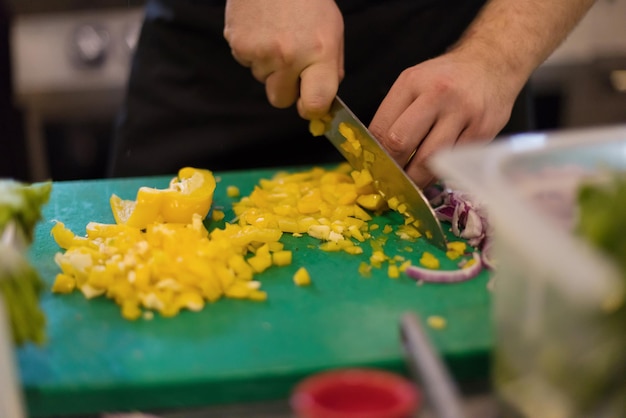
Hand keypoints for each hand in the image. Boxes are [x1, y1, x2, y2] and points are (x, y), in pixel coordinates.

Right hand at [224, 0, 344, 118]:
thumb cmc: (307, 1)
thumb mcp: (332, 32)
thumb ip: (330, 69)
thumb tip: (321, 103)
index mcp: (320, 53)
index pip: (315, 103)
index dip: (312, 108)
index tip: (310, 103)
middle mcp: (289, 57)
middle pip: (282, 100)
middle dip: (286, 87)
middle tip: (291, 60)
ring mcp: (260, 52)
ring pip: (263, 80)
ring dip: (269, 66)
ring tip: (276, 34)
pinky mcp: (237, 45)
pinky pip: (247, 63)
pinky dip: (253, 52)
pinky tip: (261, 30)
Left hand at [369, 50, 521, 187]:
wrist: (493, 63)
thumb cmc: (447, 78)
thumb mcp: (415, 82)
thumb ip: (395, 113)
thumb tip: (376, 152)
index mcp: (412, 82)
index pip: (381, 127)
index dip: (374, 155)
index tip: (373, 170)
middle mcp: (437, 95)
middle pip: (401, 143)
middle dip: (392, 169)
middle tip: (389, 182)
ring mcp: (462, 113)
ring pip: (429, 160)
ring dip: (416, 178)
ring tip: (410, 185)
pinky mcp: (482, 131)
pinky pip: (455, 163)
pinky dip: (440, 173)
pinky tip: (434, 174)